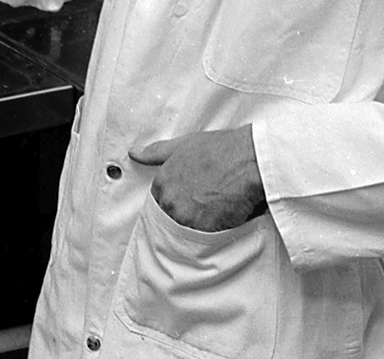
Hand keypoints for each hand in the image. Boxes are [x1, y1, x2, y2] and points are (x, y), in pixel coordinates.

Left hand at [129, 125, 266, 232]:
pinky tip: (226, 216)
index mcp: (161, 182)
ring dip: (201, 224)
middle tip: (207, 202)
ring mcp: (186, 217)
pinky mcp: (205, 231)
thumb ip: (156, 152)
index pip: (160, 202)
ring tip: (218, 208)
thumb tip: (135, 153)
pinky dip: (215, 232)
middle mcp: (169, 201)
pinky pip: (206, 239)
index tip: (191, 197)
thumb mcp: (183, 145)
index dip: (178, 200)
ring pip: (188, 230)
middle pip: (173, 217)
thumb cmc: (221, 150)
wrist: (249, 160)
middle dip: (188, 212)